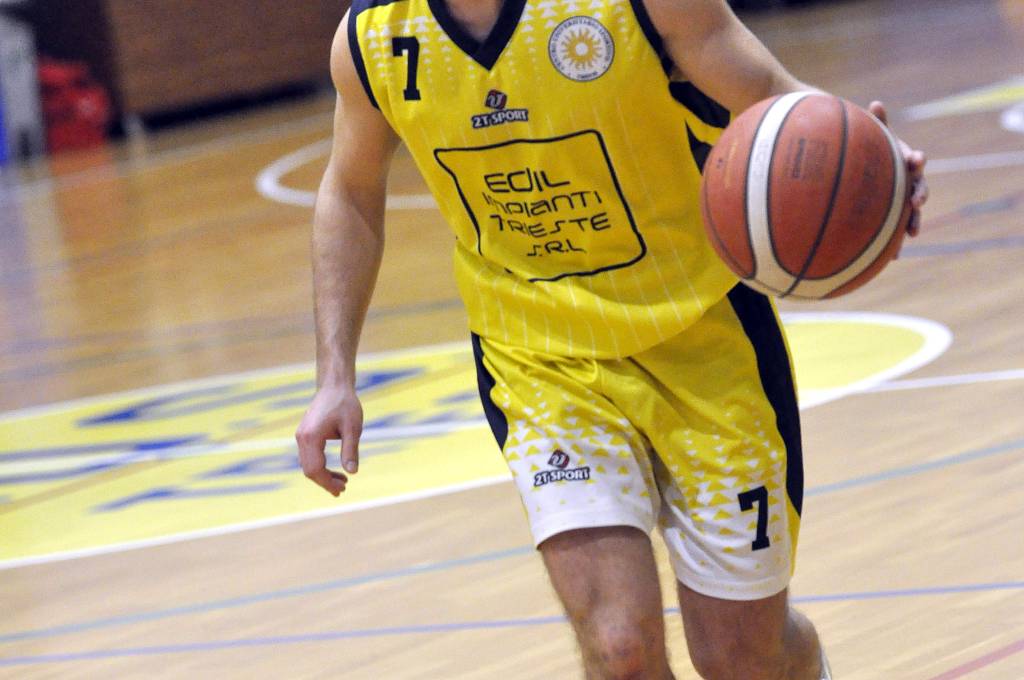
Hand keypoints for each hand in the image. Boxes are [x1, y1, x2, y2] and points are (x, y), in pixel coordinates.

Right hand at [295, 384, 363, 495]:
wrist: (334, 385)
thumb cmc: (345, 404)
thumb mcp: (353, 428)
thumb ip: (351, 451)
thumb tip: (353, 473)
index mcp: (310, 437)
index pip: (315, 469)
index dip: (327, 483)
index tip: (342, 489)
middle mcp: (301, 438)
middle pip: (308, 470)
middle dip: (325, 482)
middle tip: (343, 489)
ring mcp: (301, 436)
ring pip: (308, 464)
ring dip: (323, 475)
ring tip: (342, 482)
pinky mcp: (305, 434)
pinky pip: (309, 457)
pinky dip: (320, 466)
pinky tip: (335, 470)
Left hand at [869, 101, 927, 236]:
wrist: (864, 176)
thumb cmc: (872, 154)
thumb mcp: (874, 139)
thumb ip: (877, 123)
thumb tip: (877, 102)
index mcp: (905, 164)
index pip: (914, 161)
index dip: (916, 160)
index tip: (915, 159)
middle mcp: (908, 183)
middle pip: (919, 189)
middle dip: (920, 195)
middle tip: (916, 200)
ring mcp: (903, 202)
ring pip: (912, 213)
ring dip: (913, 222)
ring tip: (912, 233)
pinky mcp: (893, 218)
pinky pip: (896, 232)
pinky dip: (895, 244)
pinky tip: (892, 257)